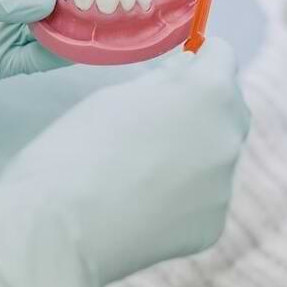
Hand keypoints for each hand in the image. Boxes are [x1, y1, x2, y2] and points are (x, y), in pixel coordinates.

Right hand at [0, 38, 250, 286]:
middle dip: (201, 104)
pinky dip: (180, 196)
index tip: (182, 64)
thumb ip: (160, 81)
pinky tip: (140, 203)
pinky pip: (202, 199)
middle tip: (156, 116)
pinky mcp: (210, 228)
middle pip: (228, 108)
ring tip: (139, 168)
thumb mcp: (112, 98)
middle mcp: (228, 139)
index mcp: (207, 95)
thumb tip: (187, 70)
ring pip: (214, 157)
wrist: (58, 230)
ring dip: (190, 153)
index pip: (222, 57)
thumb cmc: (73, 150)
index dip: (200, 57)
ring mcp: (224, 189)